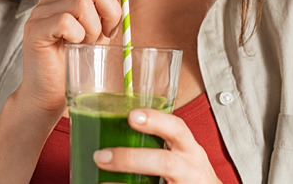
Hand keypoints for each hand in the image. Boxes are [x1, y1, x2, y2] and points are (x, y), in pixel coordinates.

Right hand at [17, 0, 151, 114]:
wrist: (51, 96)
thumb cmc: (77, 64)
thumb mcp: (101, 31)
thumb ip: (111, 6)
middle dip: (111, 11)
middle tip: (107, 35)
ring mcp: (41, 12)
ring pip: (82, 3)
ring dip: (94, 28)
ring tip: (87, 45)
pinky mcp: (35, 29)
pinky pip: (66, 22)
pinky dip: (78, 37)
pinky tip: (74, 48)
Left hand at [92, 109, 221, 182]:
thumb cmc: (190, 174)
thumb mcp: (184, 155)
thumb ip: (161, 143)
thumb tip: (116, 132)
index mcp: (190, 150)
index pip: (178, 129)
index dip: (156, 120)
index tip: (132, 115)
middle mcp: (190, 169)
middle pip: (165, 163)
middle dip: (131, 159)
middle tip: (101, 156)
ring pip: (159, 181)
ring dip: (125, 181)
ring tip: (102, 176)